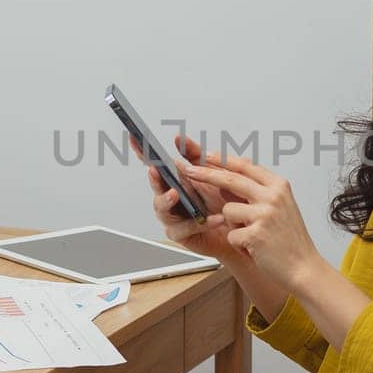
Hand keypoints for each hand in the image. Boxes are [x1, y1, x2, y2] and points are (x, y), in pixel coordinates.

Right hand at [137, 134, 244, 267]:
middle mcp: (170, 198)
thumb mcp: (212, 171)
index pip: (156, 164)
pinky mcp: (182, 235)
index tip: (134, 138)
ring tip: (175, 193)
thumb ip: (195, 154)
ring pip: (162, 209)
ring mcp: (173, 217)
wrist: (239, 226)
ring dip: (167, 200)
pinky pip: (186, 228)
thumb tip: (179, 138)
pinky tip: (214, 218)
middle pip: (156, 187)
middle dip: (154, 178)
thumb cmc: (222, 200)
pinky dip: (199, 222)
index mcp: (176, 180)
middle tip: (155, 170)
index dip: (143, 152)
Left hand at [179, 152, 322, 288]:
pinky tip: (255, 249)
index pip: (245, 167)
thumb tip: (228, 179)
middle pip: (231, 180)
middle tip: (187, 170)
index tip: (205, 155)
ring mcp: (264, 215)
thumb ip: (258, 192)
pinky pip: (231, 234)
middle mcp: (273, 196)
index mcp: (279, 186)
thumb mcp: (281, 207)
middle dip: (205, 174)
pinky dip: (239, 244)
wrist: (304, 267)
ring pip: (228, 210)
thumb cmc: (290, 240)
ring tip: (252, 237)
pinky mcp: (255, 234)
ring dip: (234, 226)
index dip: (222, 160)